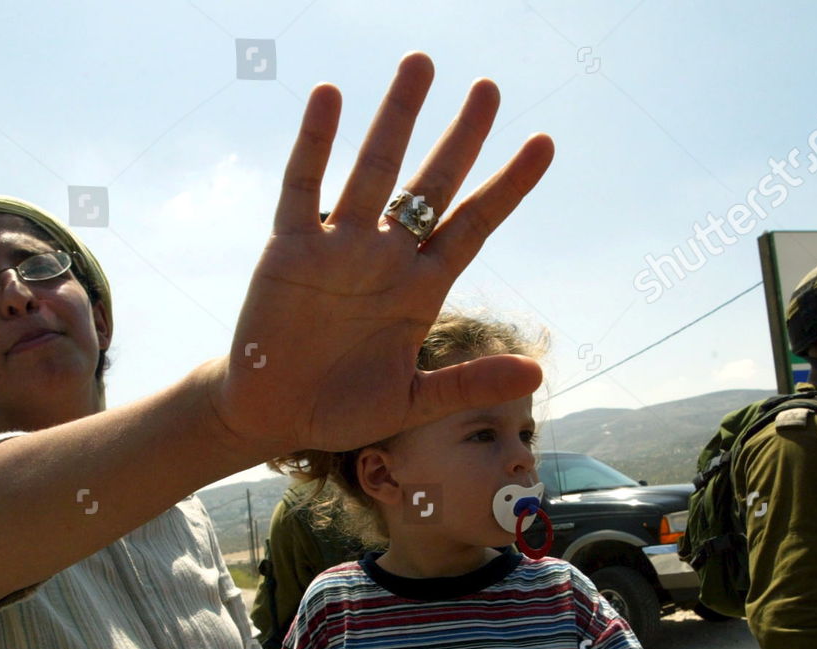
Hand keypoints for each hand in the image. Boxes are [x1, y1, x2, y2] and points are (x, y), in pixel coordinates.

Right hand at [210, 52, 554, 459]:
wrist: (273, 416)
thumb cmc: (343, 408)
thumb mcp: (413, 403)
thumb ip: (468, 383)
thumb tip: (536, 374)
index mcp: (421, 289)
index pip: (474, 224)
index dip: (508, 185)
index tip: (544, 143)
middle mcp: (385, 256)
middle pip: (431, 183)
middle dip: (461, 136)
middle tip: (489, 87)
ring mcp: (339, 246)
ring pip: (373, 169)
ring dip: (396, 117)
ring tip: (421, 64)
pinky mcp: (290, 247)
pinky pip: (305, 185)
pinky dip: (316, 142)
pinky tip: (331, 96)